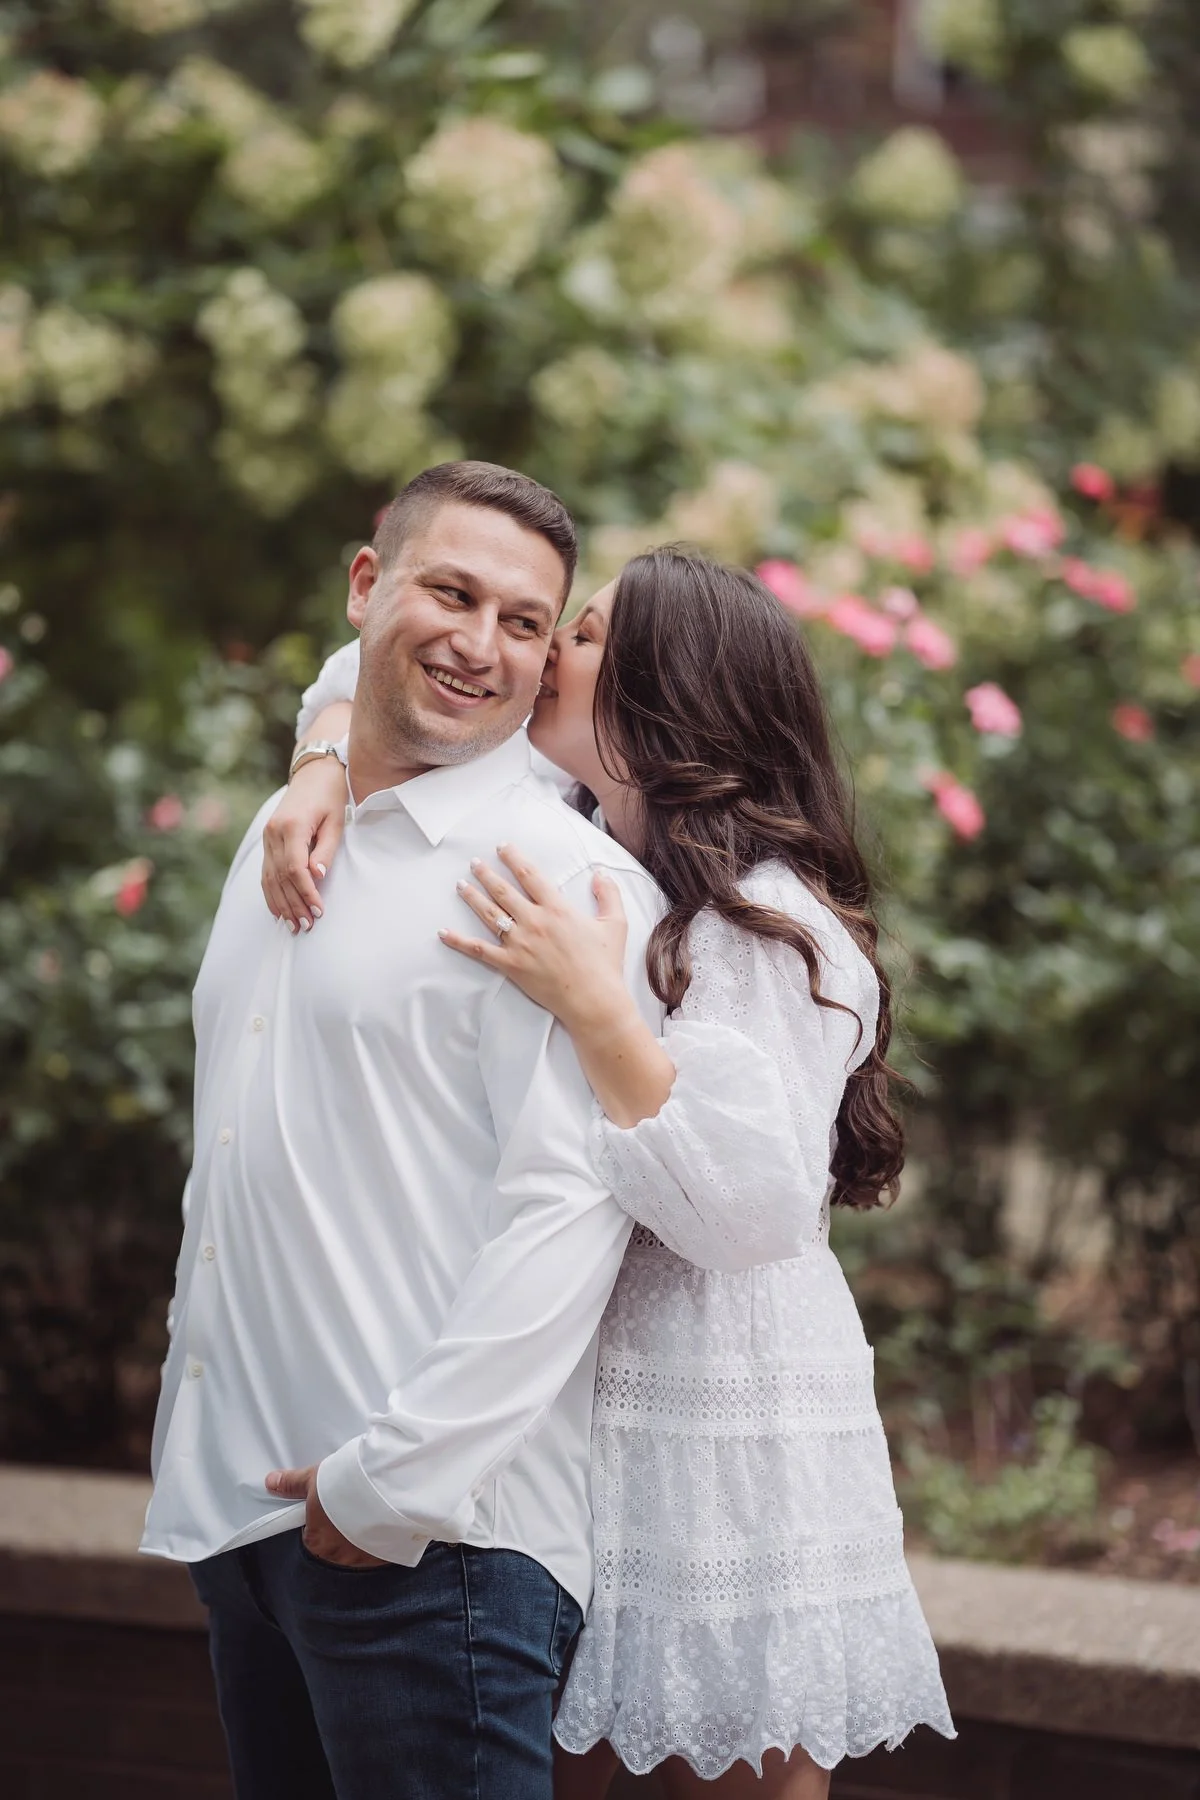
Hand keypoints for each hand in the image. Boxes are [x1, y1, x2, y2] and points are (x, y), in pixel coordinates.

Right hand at [261, 757, 345, 932]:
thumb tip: (316, 877)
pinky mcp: (267, 839)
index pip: (295, 869)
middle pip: (280, 877)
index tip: (318, 911)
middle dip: (294, 904)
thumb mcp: (336, 822)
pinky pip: (265, 871)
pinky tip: (278, 910)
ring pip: (269, 878)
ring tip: (293, 924)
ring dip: (281, 903)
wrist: (314, 772)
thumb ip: (325, 851)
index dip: (306, 893)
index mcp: (291, 826)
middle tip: (306, 926)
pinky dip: (271, 892)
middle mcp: (274, 833)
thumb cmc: (330, 795)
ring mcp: (267, 836)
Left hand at [265, 1464, 386, 1567]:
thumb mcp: (314, 1479)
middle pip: (335, 1549)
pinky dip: (379, 1541)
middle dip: (340, 1534)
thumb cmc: (345, 1485)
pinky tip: (385, 1523)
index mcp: (317, 1544)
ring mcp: (365, 1560)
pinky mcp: (386, 1557)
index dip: (317, 1525)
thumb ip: (292, 1484)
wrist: (386, 1487)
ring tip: (369, 1515)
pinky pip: (379, 1553)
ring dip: (360, 1539)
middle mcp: (339, 1559)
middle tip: (348, 1511)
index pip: (311, 1540)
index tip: (327, 1512)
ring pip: (359, 1552)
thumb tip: (269, 1482)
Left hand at [439, 845, 630, 1031]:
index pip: (529, 874)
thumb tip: (600, 873)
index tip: (502, 847)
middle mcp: (534, 921)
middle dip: (486, 873)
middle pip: (503, 890)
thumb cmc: (605, 964)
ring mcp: (519, 944)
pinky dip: (459, 941)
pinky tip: (443, 933)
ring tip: (461, 885)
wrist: (594, 1001)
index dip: (513, 858)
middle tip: (474, 863)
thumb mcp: (615, 924)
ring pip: (489, 914)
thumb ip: (608, 894)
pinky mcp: (510, 966)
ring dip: (472, 897)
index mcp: (557, 908)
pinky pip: (478, 950)